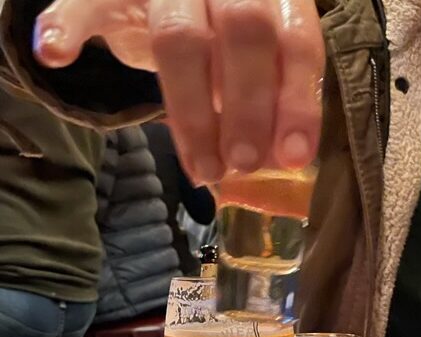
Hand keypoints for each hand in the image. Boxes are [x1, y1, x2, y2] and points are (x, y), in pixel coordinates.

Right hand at [33, 0, 324, 183]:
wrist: (162, 3)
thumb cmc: (224, 43)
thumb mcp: (260, 66)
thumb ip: (274, 101)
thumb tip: (284, 159)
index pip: (296, 40)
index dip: (298, 101)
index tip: (295, 156)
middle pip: (243, 30)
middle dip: (249, 107)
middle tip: (245, 164)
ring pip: (179, 36)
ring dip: (193, 113)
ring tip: (204, 169)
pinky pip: (84, 1)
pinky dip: (67, 25)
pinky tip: (54, 53)